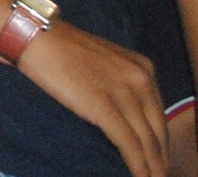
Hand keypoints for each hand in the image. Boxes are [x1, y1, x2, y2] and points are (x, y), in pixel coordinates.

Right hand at [18, 21, 168, 176]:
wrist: (36, 35)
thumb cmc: (60, 46)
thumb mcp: (102, 60)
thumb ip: (118, 81)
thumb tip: (120, 112)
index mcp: (142, 67)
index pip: (158, 114)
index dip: (161, 141)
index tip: (160, 160)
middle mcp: (140, 78)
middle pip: (158, 130)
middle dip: (160, 158)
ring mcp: (124, 92)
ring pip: (147, 141)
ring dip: (152, 167)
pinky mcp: (105, 106)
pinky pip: (129, 143)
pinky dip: (137, 165)